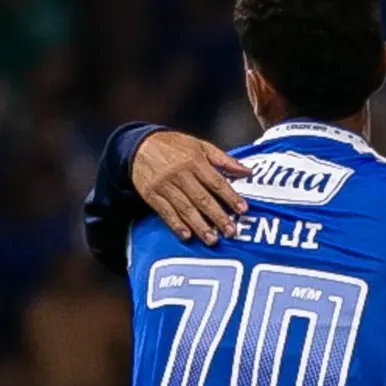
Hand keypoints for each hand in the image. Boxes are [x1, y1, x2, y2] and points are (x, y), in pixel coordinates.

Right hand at [133, 130, 250, 244]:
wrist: (139, 145)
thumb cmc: (174, 146)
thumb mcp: (200, 146)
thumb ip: (224, 159)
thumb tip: (247, 171)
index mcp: (195, 161)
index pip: (216, 182)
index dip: (230, 196)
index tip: (243, 209)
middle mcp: (180, 174)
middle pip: (202, 198)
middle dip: (217, 216)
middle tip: (231, 231)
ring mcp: (165, 186)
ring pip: (185, 208)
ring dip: (199, 225)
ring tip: (212, 239)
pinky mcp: (152, 195)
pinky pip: (165, 212)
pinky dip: (176, 224)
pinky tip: (186, 235)